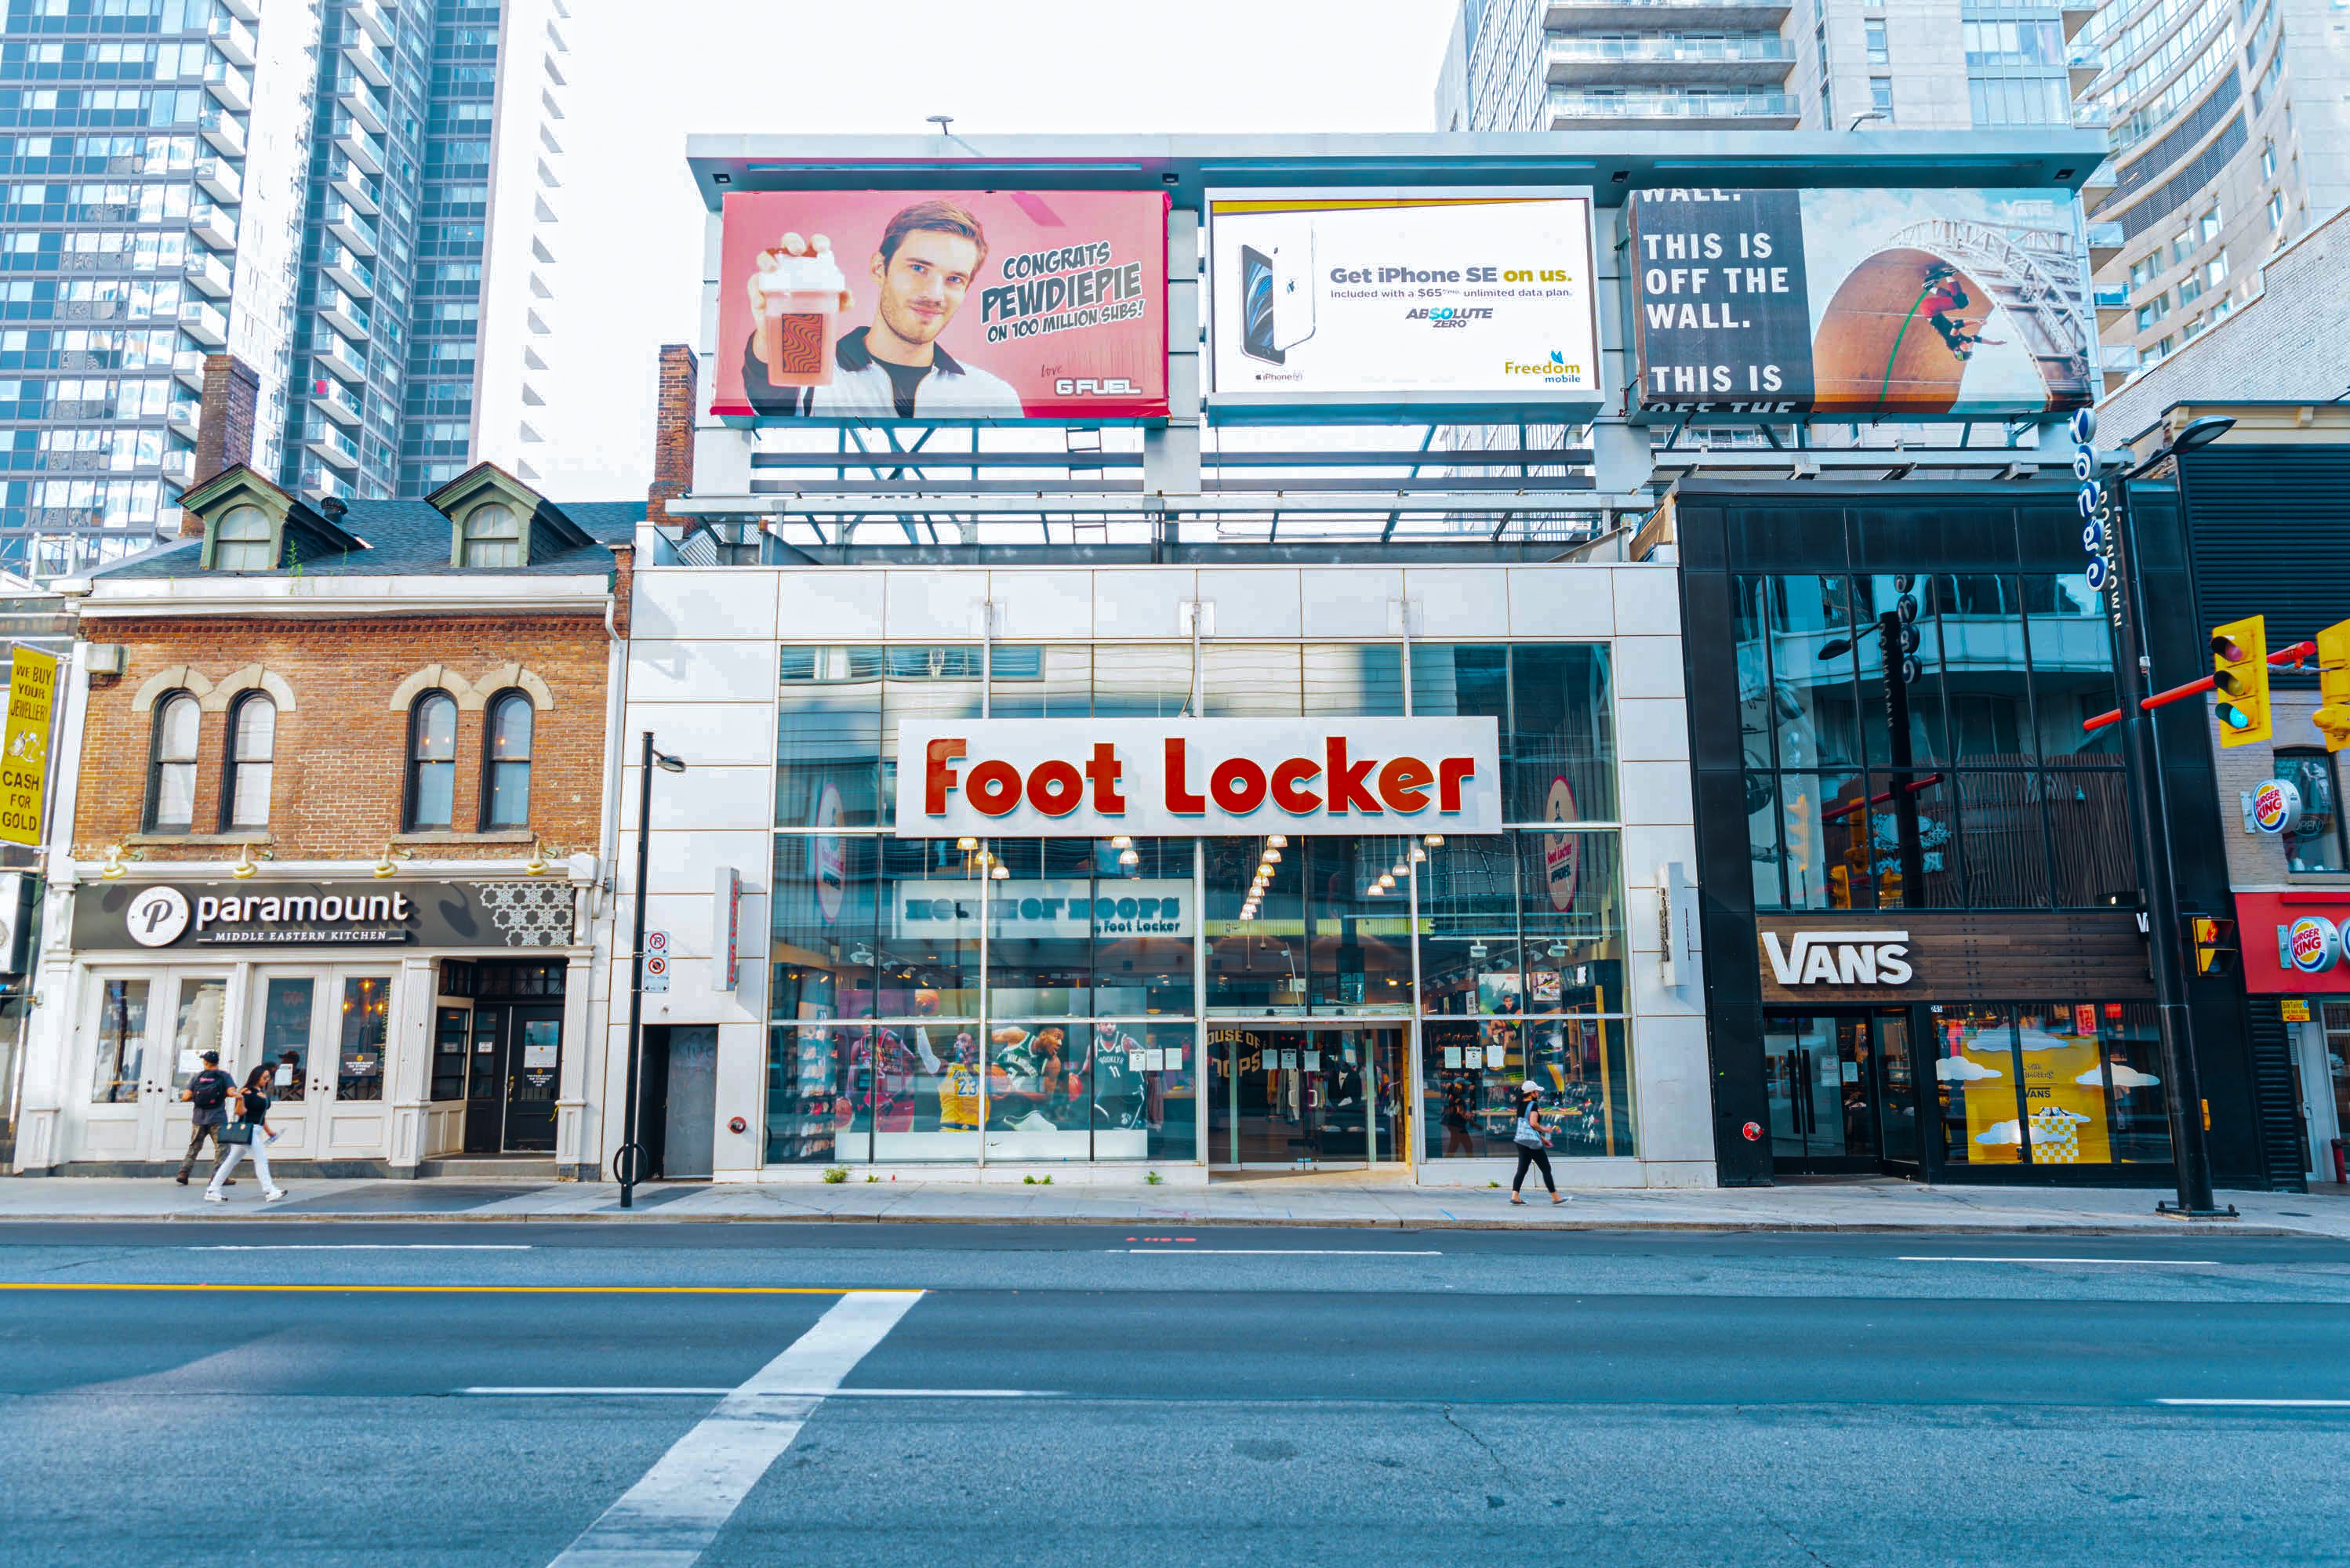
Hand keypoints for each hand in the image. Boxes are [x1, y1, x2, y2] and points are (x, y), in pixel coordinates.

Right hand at [746, 232, 853, 368]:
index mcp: (810, 261)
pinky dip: (756, 292)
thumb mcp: (830, 308)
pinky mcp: (758, 286)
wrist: (790, 333)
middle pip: (789, 242)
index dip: (818, 241)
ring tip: (772, 269)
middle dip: (793, 242)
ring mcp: (772, 273)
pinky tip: (762, 303)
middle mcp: (790, 262)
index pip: (814, 244)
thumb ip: (841, 301)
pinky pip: (754, 283)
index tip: (822, 249)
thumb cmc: (812, 309)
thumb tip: (847, 295)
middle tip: (797, 252)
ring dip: (767, 259)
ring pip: (765, 257)